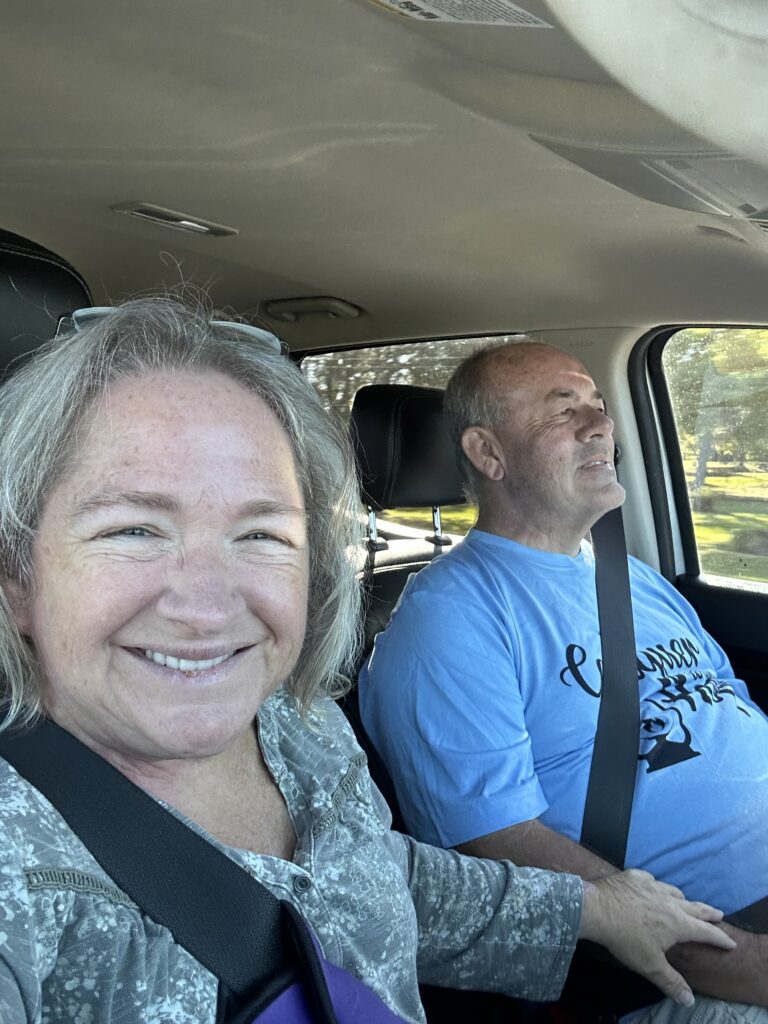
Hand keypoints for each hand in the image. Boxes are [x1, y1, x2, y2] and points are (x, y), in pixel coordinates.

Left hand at [580, 869, 736, 1006]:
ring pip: (673, 891)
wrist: (597, 909)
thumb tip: (689, 1000)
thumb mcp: (650, 966)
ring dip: (682, 898)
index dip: (719, 938)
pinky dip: (655, 886)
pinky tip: (651, 887)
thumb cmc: (626, 939)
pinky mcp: (634, 876)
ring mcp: (651, 885)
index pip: (705, 932)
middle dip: (708, 912)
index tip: (730, 941)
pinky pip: (650, 880)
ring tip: (684, 901)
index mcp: (677, 923)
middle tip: (718, 913)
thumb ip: (671, 982)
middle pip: (695, 907)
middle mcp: (669, 901)